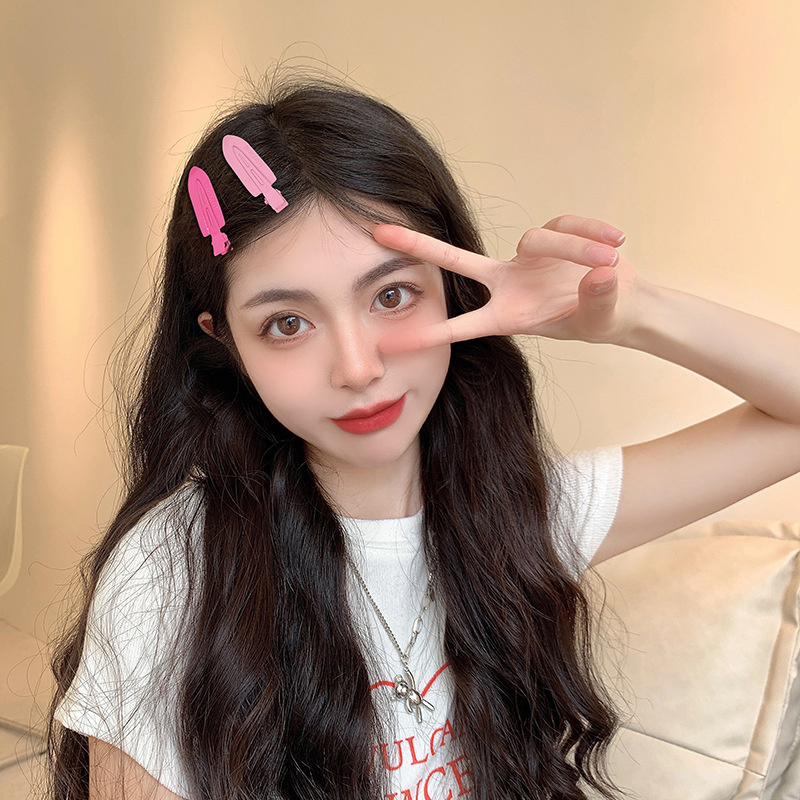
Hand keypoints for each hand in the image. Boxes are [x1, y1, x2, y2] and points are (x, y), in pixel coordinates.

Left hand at [372, 214, 648, 351]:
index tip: (388, 346)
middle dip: (419, 247)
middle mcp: (507, 283)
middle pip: (455, 261)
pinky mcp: (549, 233)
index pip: (461, 325)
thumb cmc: (601, 319)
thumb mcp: (600, 319)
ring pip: (538, 239)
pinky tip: (616, 242)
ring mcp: (524, 257)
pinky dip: (592, 232)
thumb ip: (597, 299)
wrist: (622, 300)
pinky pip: (566, 225)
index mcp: (509, 315)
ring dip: (577, 248)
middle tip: (378, 233)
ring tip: (611, 261)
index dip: (427, 335)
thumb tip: (600, 274)